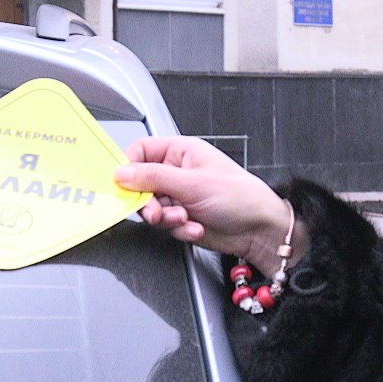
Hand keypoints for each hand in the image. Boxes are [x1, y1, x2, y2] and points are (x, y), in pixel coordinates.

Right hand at [115, 136, 300, 276]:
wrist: (260, 230)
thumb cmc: (240, 196)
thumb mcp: (192, 183)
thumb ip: (152, 178)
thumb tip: (121, 173)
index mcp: (181, 152)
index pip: (141, 151)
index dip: (129, 167)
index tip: (124, 185)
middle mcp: (178, 172)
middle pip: (141, 184)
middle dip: (149, 202)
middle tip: (156, 212)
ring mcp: (180, 196)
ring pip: (152, 208)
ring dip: (167, 218)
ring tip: (185, 218)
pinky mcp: (183, 217)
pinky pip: (166, 225)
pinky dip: (179, 229)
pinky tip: (196, 227)